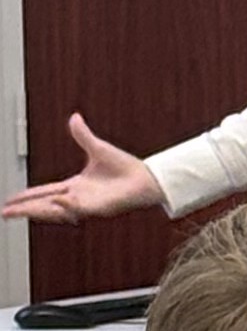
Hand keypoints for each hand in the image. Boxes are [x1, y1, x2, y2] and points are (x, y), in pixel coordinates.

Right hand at [1, 114, 165, 222]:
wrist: (148, 178)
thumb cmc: (127, 168)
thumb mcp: (98, 148)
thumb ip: (83, 135)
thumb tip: (74, 117)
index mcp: (75, 186)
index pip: (43, 192)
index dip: (26, 197)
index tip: (9, 201)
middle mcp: (78, 198)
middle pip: (44, 205)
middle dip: (24, 209)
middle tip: (4, 213)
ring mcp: (88, 205)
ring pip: (57, 211)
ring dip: (38, 210)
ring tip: (18, 212)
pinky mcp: (99, 208)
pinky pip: (78, 208)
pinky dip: (65, 206)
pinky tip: (55, 201)